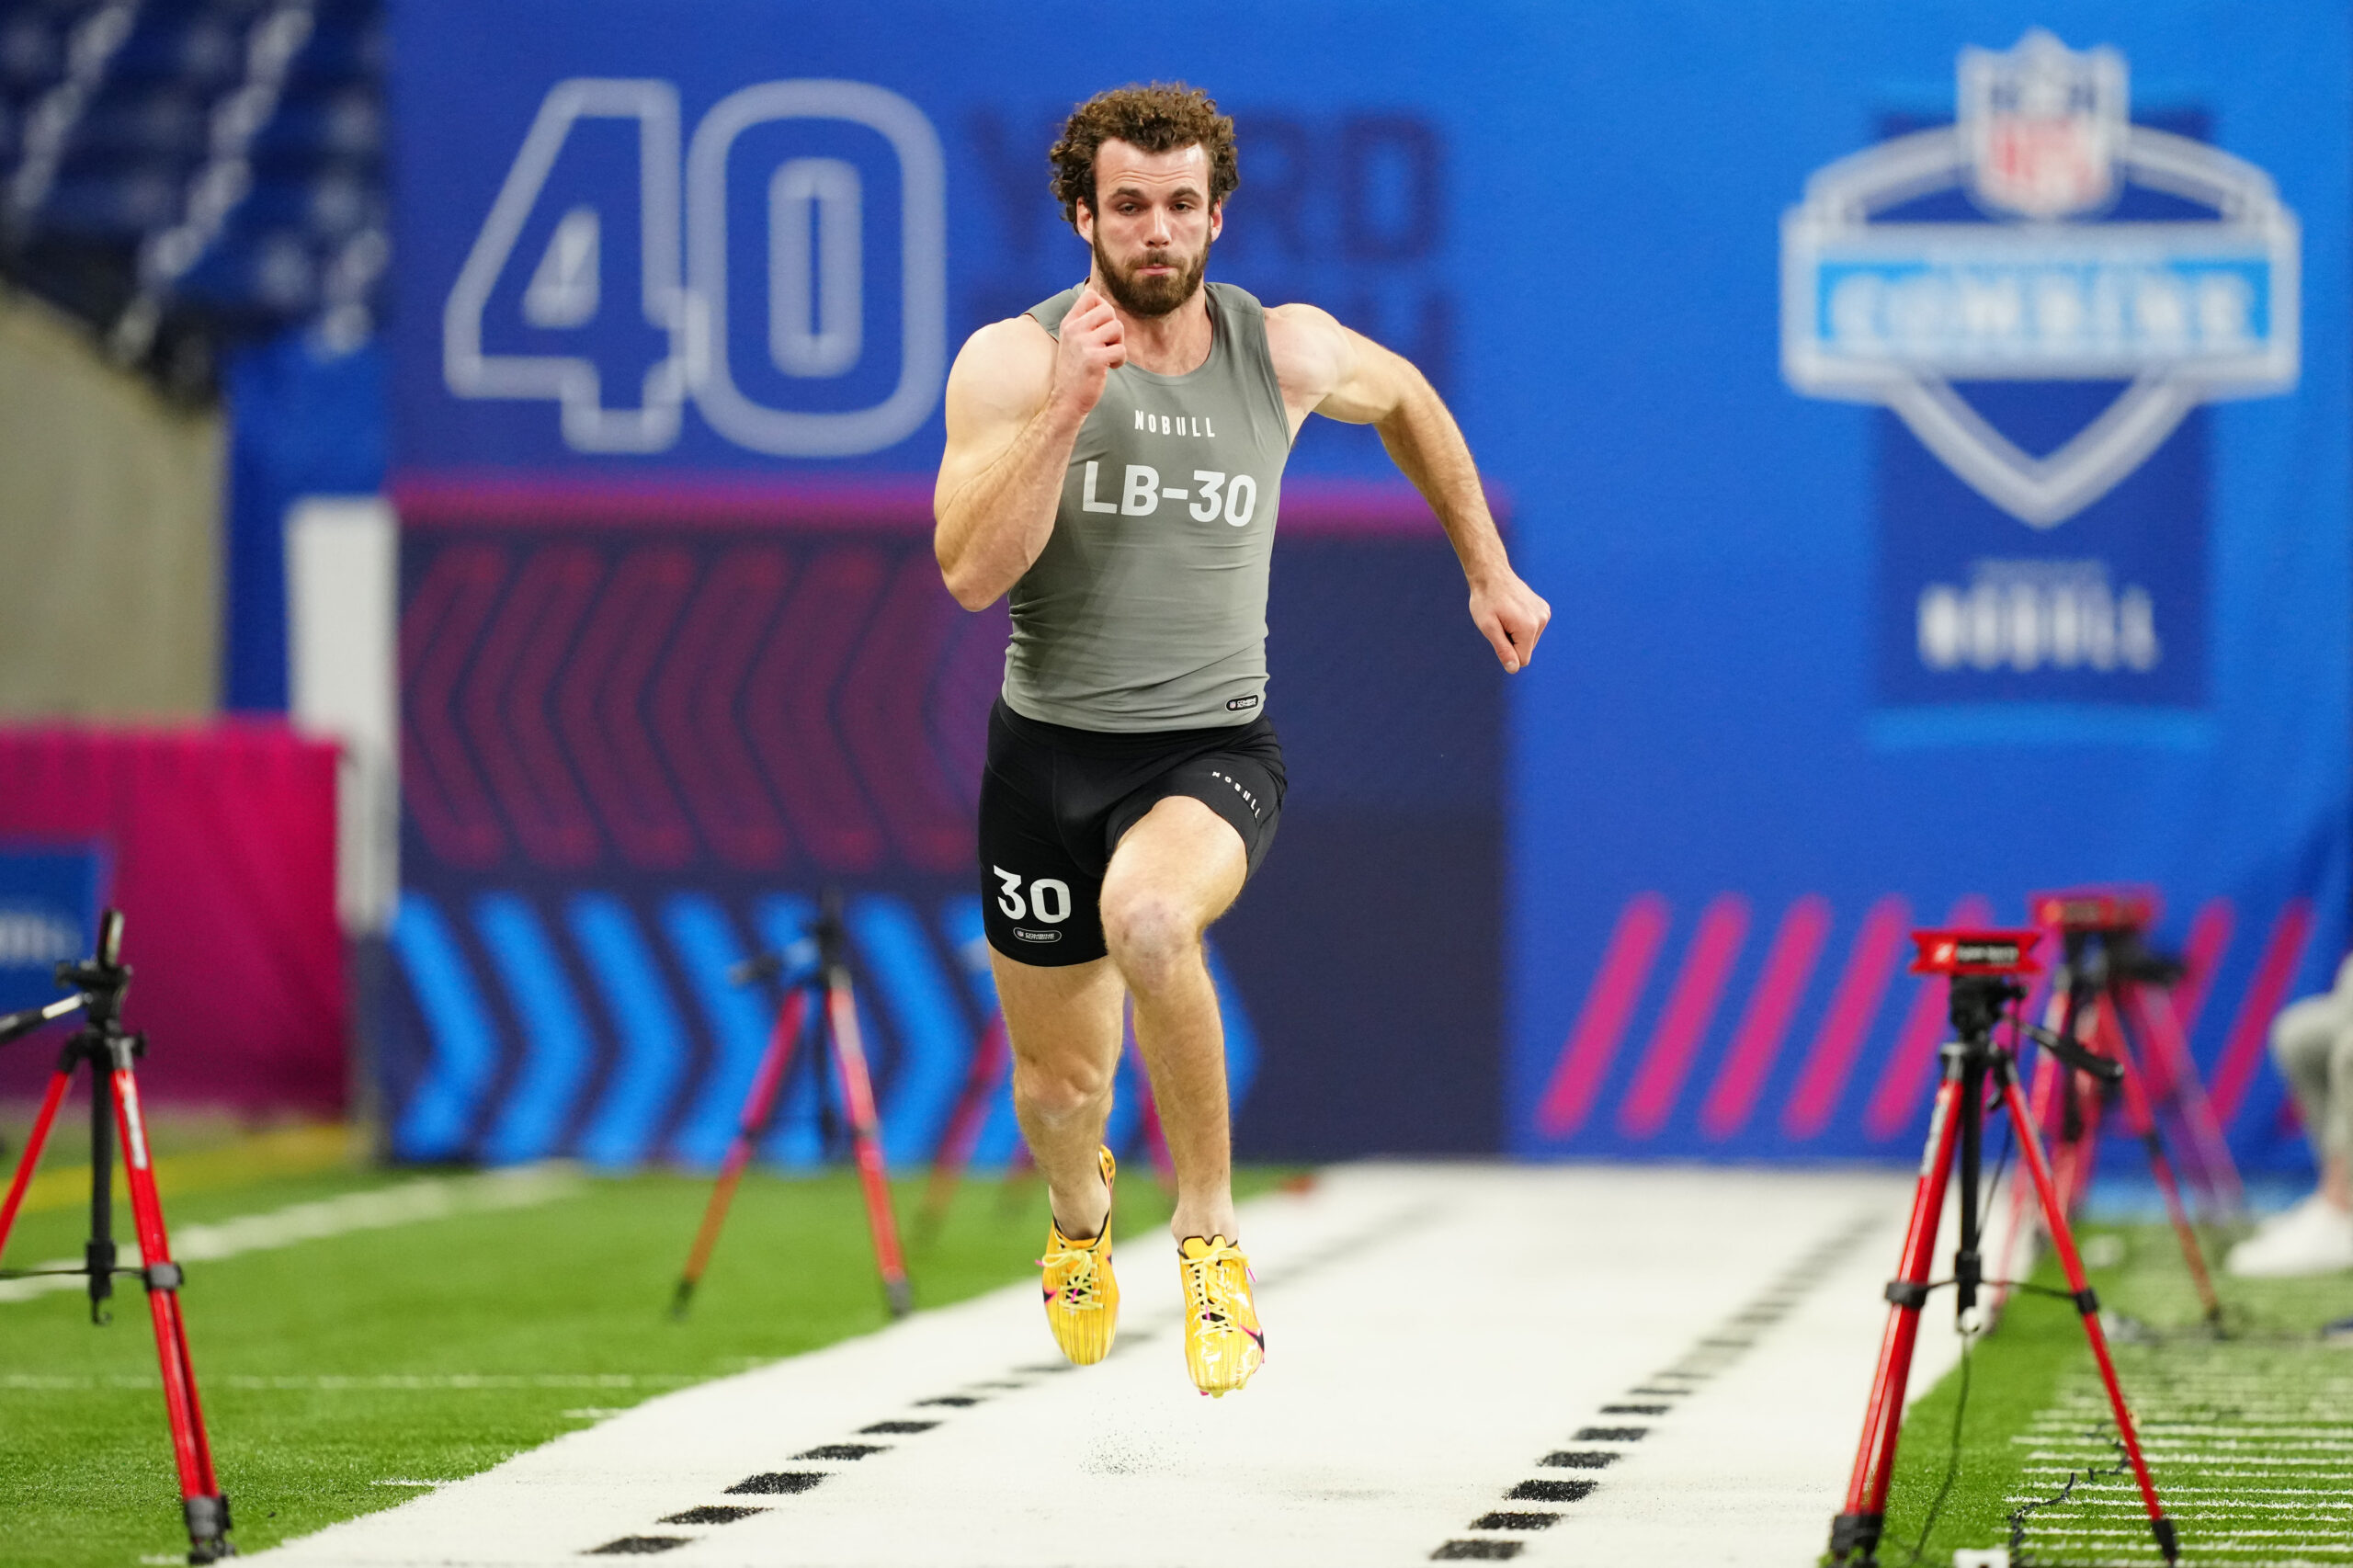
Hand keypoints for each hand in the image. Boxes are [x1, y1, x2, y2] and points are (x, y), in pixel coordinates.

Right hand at [1051, 287, 1125, 416]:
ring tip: (1107, 356)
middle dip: (1114, 327)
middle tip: (1107, 344)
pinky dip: (1120, 360)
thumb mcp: (1073, 340)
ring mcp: (1084, 343)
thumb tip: (1104, 304)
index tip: (1101, 326)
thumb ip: (1085, 322)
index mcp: (1069, 323)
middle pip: (1108, 310)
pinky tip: (1109, 368)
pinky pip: (1121, 350)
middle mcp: (1074, 329)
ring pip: (1118, 327)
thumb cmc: (1076, 370)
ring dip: (1119, 343)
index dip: (1103, 307)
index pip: (1090, 295)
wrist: (1067, 399)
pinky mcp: (1095, 359)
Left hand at [1470, 571, 1550, 673]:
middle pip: (1526, 649)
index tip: (1498, 633)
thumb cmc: (1485, 601)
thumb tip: (1514, 669)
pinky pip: (1533, 629)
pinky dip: (1522, 625)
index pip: (1522, 659)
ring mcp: (1544, 613)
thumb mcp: (1488, 627)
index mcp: (1528, 627)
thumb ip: (1502, 649)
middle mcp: (1541, 620)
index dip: (1507, 652)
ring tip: (1506, 615)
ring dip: (1516, 633)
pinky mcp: (1544, 609)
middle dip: (1512, 641)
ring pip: (1530, 640)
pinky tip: (1513, 610)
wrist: (1492, 575)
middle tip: (1500, 622)